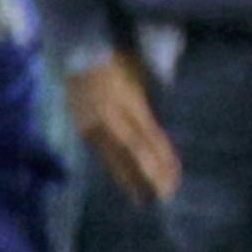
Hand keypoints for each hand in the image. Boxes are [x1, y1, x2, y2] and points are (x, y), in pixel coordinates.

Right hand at [64, 53, 180, 204]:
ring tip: (142, 199)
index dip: (163, 159)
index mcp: (129, 100)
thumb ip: (147, 106)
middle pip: (134, 151)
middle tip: (164, 196)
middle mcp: (111, 116)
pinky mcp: (82, 129)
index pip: (150, 137)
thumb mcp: (138, 77)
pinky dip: (114, 169)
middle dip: (150, 175)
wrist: (77, 51)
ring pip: (114, 157)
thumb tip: (159, 137)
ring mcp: (93, 125)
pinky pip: (102, 154)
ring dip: (130, 179)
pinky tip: (123, 181)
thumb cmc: (115, 60)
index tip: (175, 178)